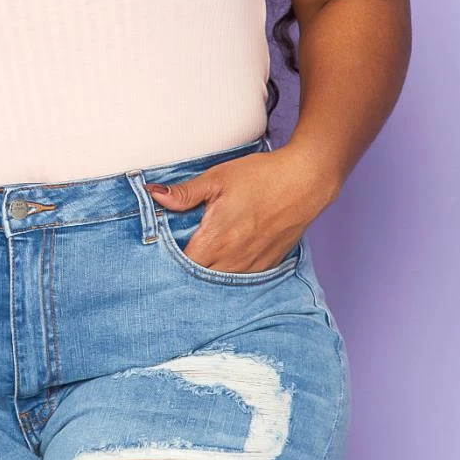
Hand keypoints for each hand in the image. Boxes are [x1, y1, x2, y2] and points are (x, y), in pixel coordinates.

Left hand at [145, 146, 324, 273]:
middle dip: (187, 270)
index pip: (181, 266)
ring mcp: (252, 265)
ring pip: (221, 283)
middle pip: (199, 278)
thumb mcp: (217, 179)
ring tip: (203, 257)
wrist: (305, 180)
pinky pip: (242, 279)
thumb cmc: (262, 176)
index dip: (169, 261)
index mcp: (216, 240)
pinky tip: (226, 260)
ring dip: (209, 273)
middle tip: (182, 253)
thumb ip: (184, 193)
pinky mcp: (268, 265)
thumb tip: (153, 195)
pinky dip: (230, 273)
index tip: (162, 253)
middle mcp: (233, 259)